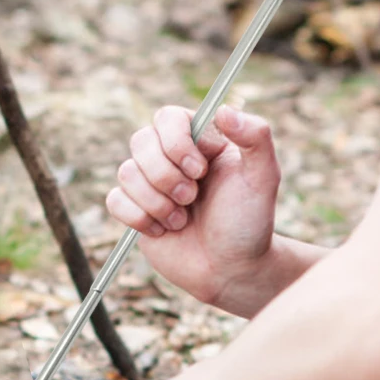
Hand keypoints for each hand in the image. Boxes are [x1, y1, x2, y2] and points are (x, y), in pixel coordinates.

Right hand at [106, 104, 281, 316]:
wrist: (231, 270)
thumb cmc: (249, 223)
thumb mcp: (264, 177)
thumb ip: (256, 136)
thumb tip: (223, 109)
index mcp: (200, 141)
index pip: (167, 118)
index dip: (176, 144)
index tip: (200, 172)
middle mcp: (171, 157)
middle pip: (140, 142)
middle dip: (165, 177)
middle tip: (192, 199)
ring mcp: (151, 184)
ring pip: (126, 173)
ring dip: (156, 202)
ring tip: (181, 220)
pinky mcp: (136, 210)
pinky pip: (115, 201)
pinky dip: (138, 218)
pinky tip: (162, 231)